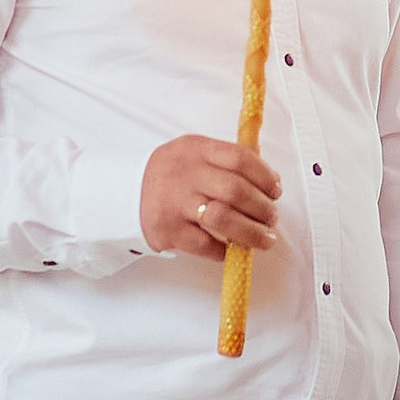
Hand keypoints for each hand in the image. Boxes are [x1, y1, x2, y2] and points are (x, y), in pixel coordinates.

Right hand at [141, 137, 280, 258]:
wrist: (124, 192)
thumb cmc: (172, 175)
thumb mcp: (194, 155)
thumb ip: (226, 162)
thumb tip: (269, 182)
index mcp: (196, 149)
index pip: (240, 158)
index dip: (265, 176)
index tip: (276, 190)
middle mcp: (185, 173)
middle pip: (236, 191)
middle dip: (263, 209)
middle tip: (272, 219)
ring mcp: (175, 202)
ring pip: (223, 219)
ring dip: (251, 233)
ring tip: (264, 239)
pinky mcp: (167, 230)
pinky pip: (205, 245)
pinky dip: (223, 251)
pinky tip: (230, 250)